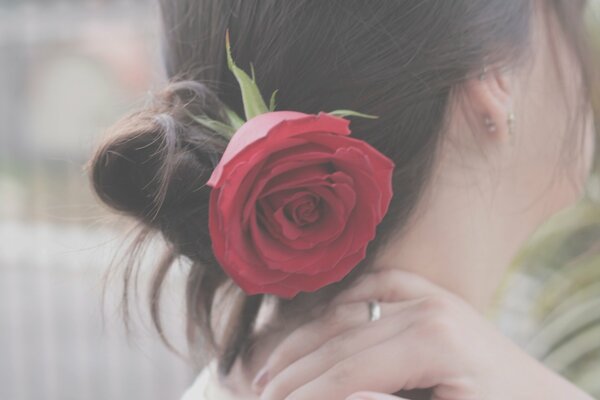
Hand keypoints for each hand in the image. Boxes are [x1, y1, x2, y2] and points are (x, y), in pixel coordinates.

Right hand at [253, 269, 593, 399]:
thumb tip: (340, 395)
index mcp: (433, 337)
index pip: (347, 367)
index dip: (304, 392)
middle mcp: (427, 304)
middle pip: (337, 339)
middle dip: (292, 372)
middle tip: (259, 396)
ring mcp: (427, 293)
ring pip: (343, 310)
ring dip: (303, 341)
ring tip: (269, 371)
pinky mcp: (427, 292)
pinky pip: (370, 288)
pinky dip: (337, 305)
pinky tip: (313, 328)